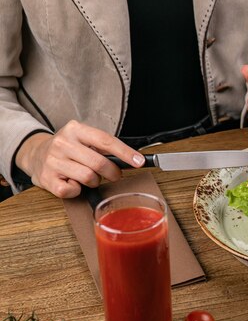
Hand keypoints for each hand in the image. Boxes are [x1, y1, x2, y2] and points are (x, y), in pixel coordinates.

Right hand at [15, 120, 144, 197]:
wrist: (36, 154)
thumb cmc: (69, 149)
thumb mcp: (84, 139)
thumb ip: (104, 147)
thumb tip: (131, 159)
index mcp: (75, 129)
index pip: (106, 141)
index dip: (125, 153)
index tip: (139, 161)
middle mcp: (62, 143)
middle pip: (99, 163)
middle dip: (112, 173)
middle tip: (113, 175)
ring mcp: (53, 161)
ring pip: (88, 178)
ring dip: (94, 181)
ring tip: (88, 176)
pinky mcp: (47, 179)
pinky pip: (72, 191)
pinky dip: (77, 190)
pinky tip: (73, 182)